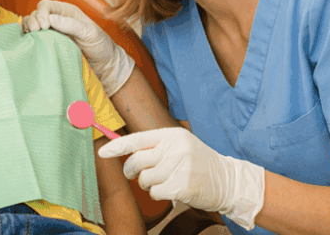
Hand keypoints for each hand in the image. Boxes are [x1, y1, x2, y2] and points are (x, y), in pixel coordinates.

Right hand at [22, 0, 134, 95]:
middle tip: (35, 33)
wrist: (103, 64)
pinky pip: (33, 39)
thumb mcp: (88, 32)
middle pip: (36, 14)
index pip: (46, 5)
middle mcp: (57, 19)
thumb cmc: (99, 45)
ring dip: (28, 30)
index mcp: (66, 12)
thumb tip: (50, 19)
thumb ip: (70, 24)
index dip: (41, 13)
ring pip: (31, 26)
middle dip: (32, 21)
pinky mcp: (48, 45)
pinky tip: (31, 45)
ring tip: (32, 39)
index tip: (44, 26)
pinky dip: (29, 40)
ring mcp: (51, 33)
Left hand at [98, 127, 264, 230]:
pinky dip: (158, 195)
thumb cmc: (198, 163)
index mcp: (171, 135)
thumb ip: (156, 146)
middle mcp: (174, 148)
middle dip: (130, 170)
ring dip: (148, 184)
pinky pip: (155, 193)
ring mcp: (179, 166)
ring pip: (145, 179)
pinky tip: (170, 190)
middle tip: (134, 175)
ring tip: (161, 182)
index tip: (102, 152)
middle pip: (137, 160)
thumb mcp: (180, 145)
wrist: (227, 179)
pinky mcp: (182, 185)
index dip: (117, 146)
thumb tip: (127, 152)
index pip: (137, 139)